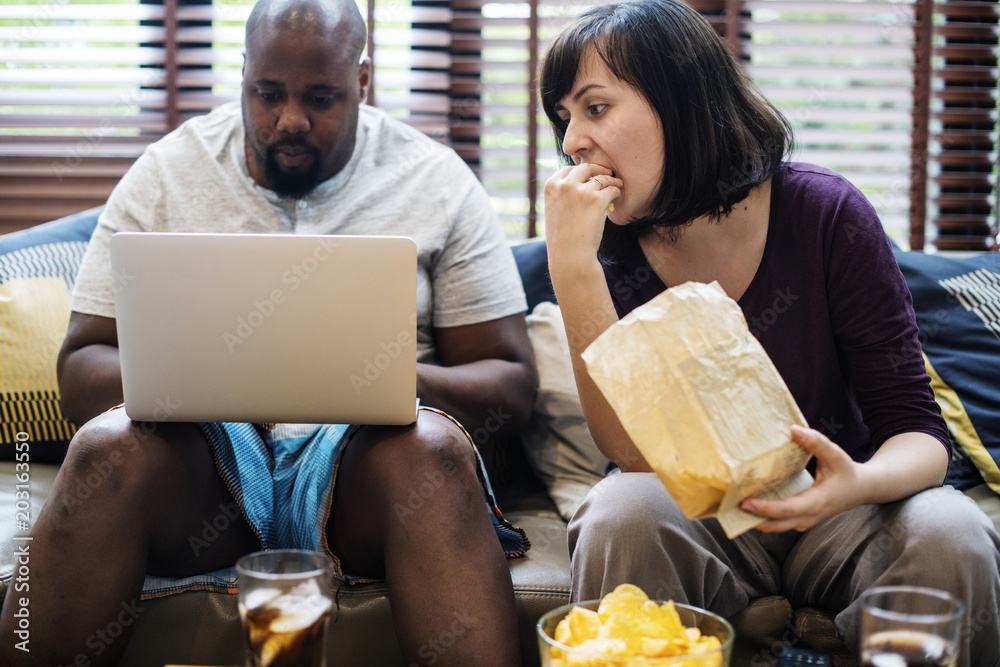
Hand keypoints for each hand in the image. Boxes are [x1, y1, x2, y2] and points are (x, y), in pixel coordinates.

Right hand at [542, 163, 621, 270]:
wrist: (570, 256)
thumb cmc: (562, 238)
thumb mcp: (553, 211)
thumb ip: (561, 194)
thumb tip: (578, 182)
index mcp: (551, 186)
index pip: (568, 170)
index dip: (580, 172)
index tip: (588, 175)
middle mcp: (565, 185)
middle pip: (586, 168)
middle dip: (598, 169)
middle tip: (607, 172)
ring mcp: (581, 191)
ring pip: (602, 178)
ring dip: (611, 180)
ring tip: (617, 184)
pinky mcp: (597, 200)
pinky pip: (612, 189)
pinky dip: (616, 191)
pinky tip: (617, 195)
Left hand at [740, 425, 865, 532]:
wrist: (862, 489)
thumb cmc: (847, 472)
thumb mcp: (835, 454)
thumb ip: (816, 442)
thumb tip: (794, 430)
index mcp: (816, 503)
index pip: (786, 510)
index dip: (765, 509)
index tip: (746, 503)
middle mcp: (808, 517)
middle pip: (776, 525)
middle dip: (752, 518)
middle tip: (729, 505)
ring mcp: (804, 521)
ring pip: (776, 527)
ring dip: (756, 519)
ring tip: (734, 506)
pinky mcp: (801, 519)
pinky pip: (779, 522)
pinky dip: (764, 516)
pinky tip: (750, 503)